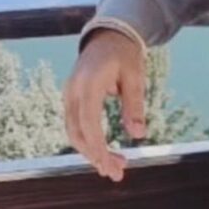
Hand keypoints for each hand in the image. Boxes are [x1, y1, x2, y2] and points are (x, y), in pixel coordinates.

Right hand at [63, 28, 146, 182]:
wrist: (108, 35)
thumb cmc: (124, 54)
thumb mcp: (135, 76)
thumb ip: (134, 104)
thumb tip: (138, 135)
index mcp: (88, 83)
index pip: (88, 123)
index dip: (98, 147)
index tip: (110, 165)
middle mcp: (73, 91)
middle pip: (77, 133)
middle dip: (95, 156)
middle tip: (117, 173)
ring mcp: (69, 95)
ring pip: (74, 132)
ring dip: (92, 152)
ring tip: (115, 167)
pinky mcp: (71, 99)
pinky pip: (76, 126)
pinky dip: (88, 141)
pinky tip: (104, 153)